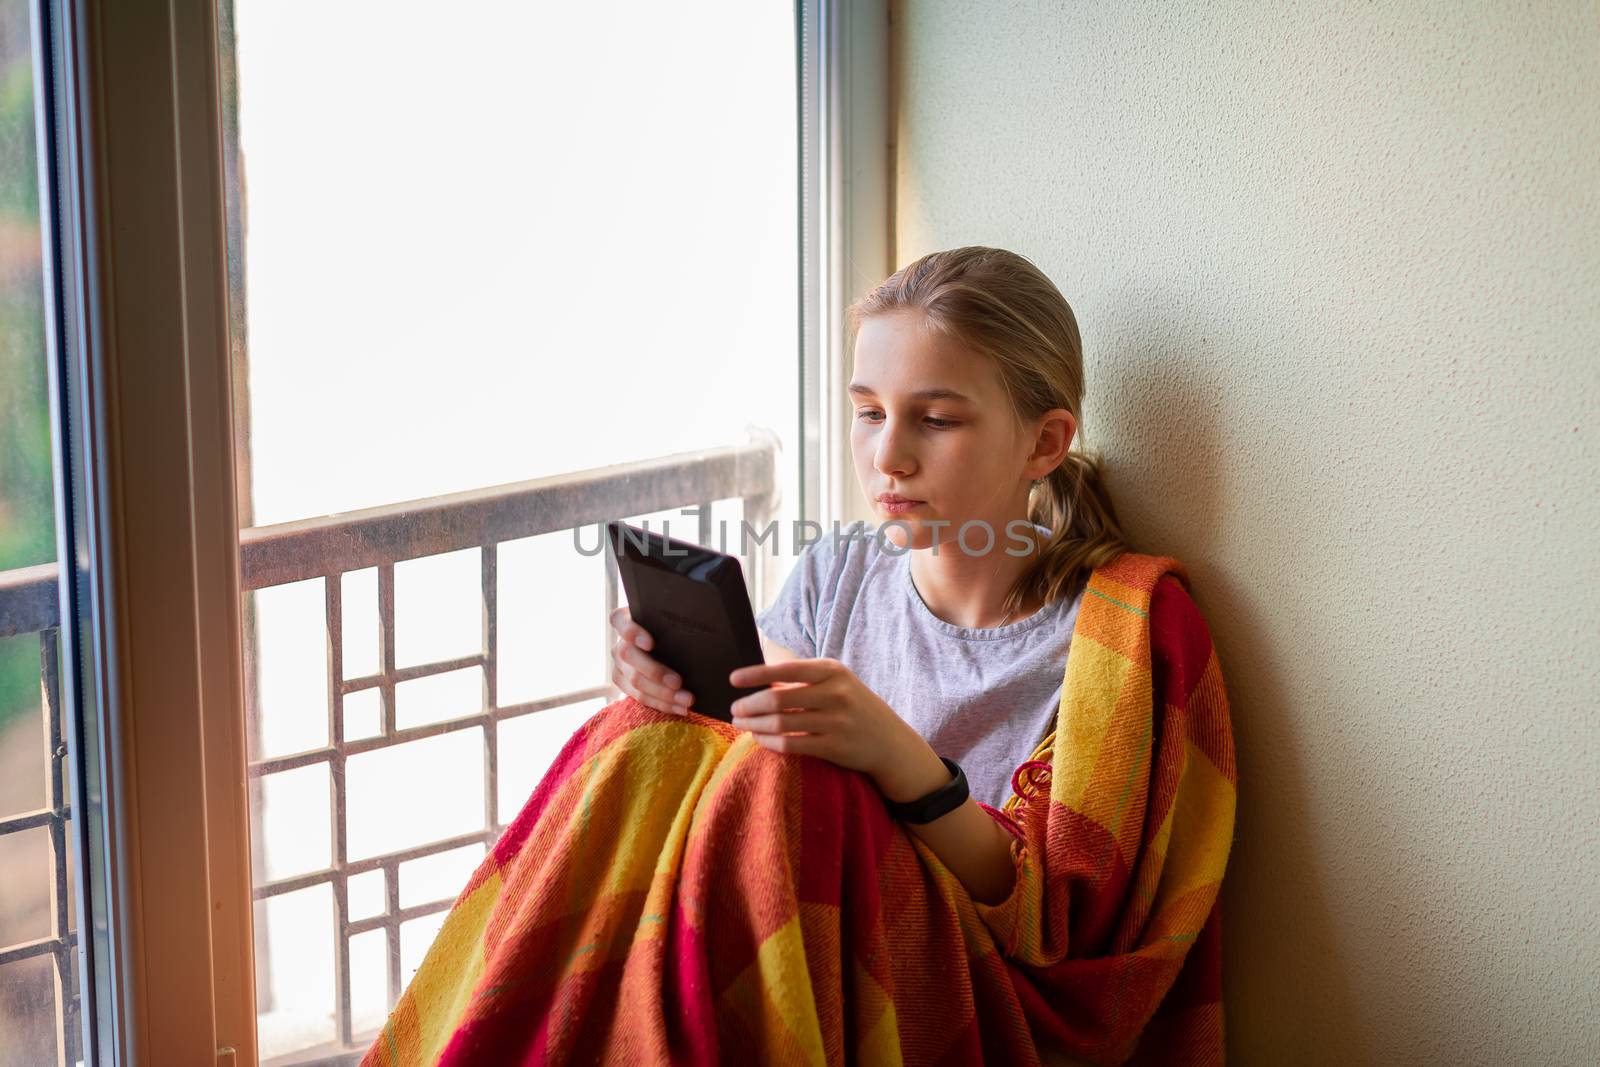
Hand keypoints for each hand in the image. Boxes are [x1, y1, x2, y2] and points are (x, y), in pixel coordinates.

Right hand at [608, 606, 694, 714]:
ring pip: (635, 681)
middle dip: (654, 671)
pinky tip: (681, 707)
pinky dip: (663, 704)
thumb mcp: (674, 624)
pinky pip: (640, 697)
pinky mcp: (624, 685)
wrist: (669, 647)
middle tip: (678, 681)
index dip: (632, 632)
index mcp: (627, 620)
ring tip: (687, 700)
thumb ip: (679, 623)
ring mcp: (619, 665)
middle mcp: (619, 643)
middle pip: (628, 656)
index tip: (651, 644)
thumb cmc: (675, 630)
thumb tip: (702, 629)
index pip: (620, 621)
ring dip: (663, 694)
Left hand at [726, 658, 917, 779]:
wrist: (890, 741)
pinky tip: (760, 739)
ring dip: (755, 725)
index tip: (733, 679)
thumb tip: (760, 682)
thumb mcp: (837, 683)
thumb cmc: (854, 706)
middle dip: (749, 705)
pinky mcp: (833, 746)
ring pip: (780, 723)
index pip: (786, 670)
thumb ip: (804, 681)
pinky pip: (791, 745)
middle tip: (735, 710)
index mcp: (832, 671)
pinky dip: (769, 742)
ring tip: (742, 724)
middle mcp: (835, 693)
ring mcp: (835, 721)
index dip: (756, 674)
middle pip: (778, 699)